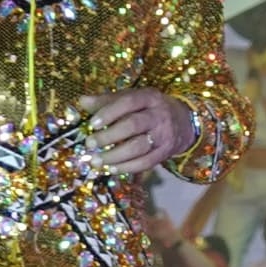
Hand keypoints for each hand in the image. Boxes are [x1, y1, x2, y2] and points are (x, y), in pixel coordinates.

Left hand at [81, 88, 198, 174]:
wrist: (183, 121)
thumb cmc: (148, 108)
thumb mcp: (132, 99)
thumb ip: (107, 100)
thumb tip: (82, 101)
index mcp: (149, 97)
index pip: (129, 102)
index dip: (109, 112)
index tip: (92, 123)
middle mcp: (159, 115)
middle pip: (133, 125)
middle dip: (109, 136)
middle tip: (89, 144)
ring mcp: (164, 135)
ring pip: (139, 147)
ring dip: (115, 156)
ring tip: (96, 161)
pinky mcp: (165, 152)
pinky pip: (146, 163)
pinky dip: (127, 167)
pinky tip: (111, 169)